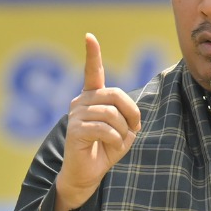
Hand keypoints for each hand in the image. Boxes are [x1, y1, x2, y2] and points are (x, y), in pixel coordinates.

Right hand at [53, 34, 142, 210]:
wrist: (86, 174)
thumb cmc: (104, 150)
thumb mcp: (122, 131)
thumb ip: (127, 117)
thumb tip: (131, 115)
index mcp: (92, 98)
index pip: (92, 73)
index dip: (92, 55)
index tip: (89, 37)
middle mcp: (81, 102)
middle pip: (114, 95)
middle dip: (131, 111)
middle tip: (135, 127)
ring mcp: (75, 115)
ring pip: (111, 114)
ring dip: (123, 130)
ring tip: (120, 141)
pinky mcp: (75, 131)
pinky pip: (104, 129)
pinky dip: (115, 139)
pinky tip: (111, 146)